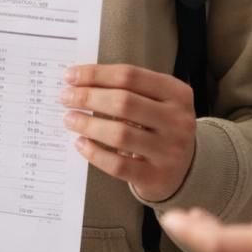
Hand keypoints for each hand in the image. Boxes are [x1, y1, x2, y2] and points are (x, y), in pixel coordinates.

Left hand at [61, 64, 196, 201]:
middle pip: (124, 102)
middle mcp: (178, 121)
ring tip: (70, 119)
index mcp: (177, 93)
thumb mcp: (157, 100)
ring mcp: (169, 151)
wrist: (185, 167)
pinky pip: (118, 164)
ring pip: (120, 134)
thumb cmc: (160, 126)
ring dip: (88, 125)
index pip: (130, 75)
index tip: (71, 76)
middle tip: (66, 98)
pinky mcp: (156, 177)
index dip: (96, 74)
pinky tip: (81, 144)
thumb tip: (79, 81)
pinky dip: (95, 153)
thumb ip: (126, 88)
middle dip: (88, 97)